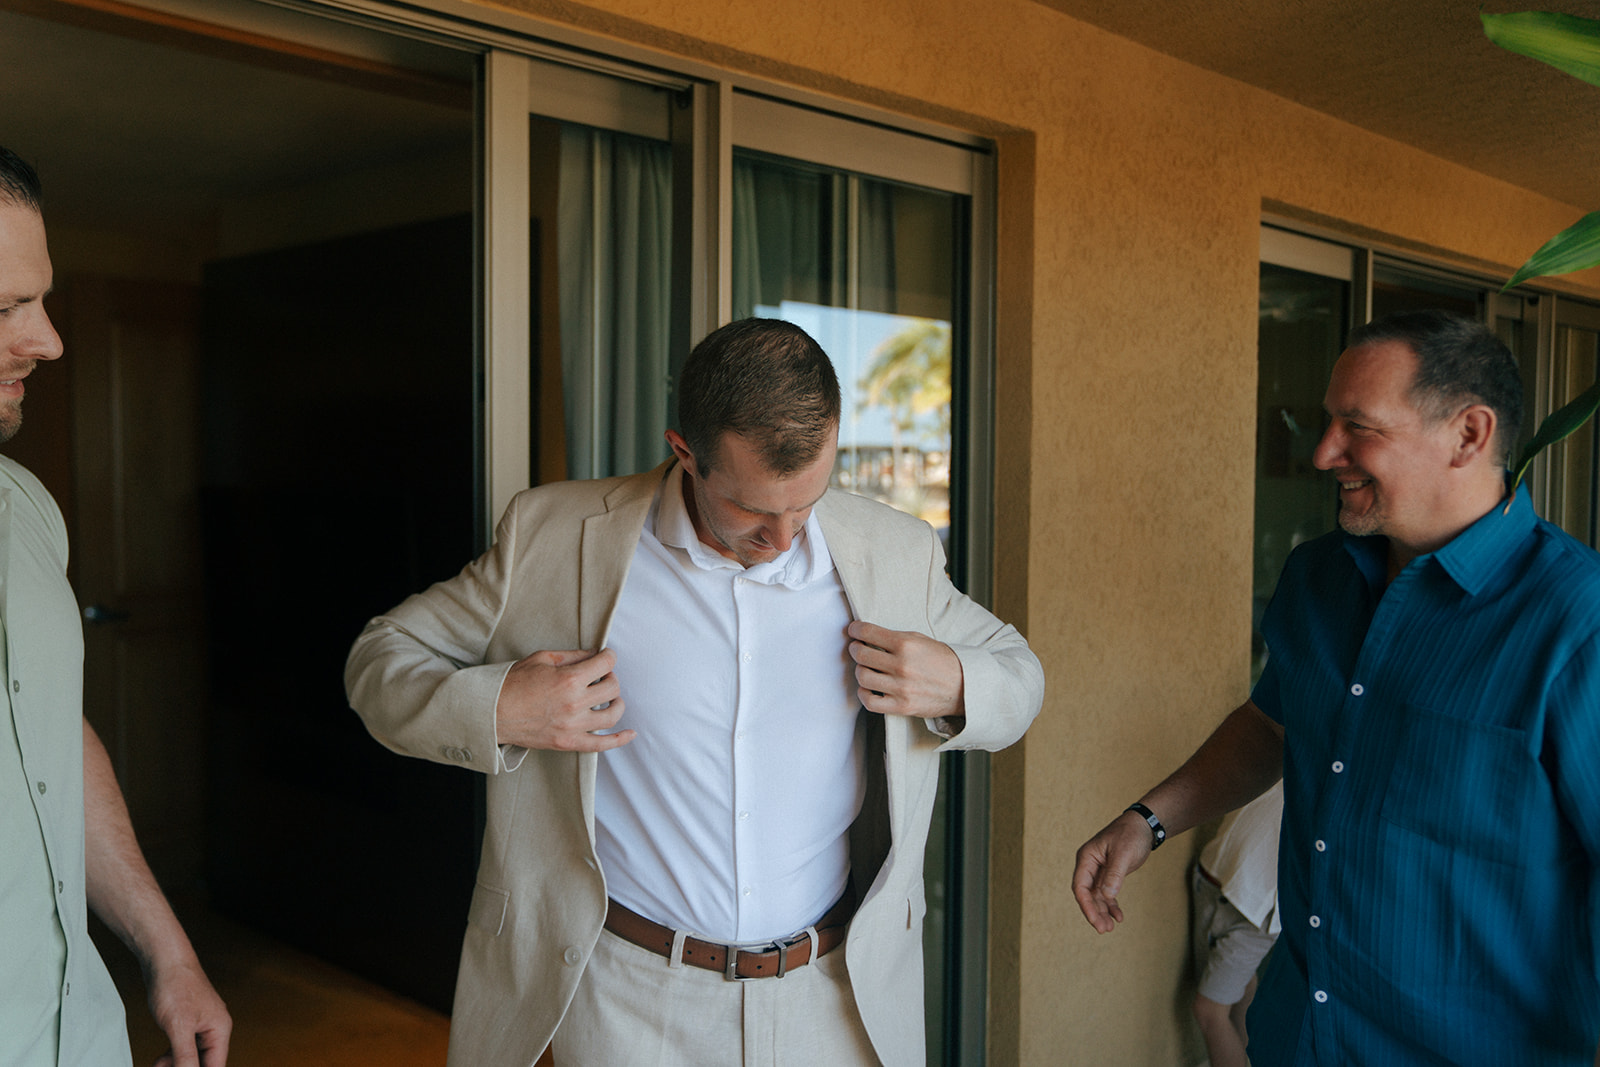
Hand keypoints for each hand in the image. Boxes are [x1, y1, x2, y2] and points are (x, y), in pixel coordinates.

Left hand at [147, 955, 230, 1066]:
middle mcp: (213, 1028)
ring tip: (158, 1066)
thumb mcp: (179, 1027)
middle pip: (205, 1061)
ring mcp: (200, 1024)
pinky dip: (172, 1055)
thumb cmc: (176, 985)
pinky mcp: (187, 1021)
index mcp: (220, 1029)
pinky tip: (160, 1060)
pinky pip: (183, 1046)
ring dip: (175, 1065)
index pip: (216, 1065)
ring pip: (192, 1055)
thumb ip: (185, 1056)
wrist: (164, 960)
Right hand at [496, 648, 633, 750]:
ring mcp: (573, 726)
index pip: (606, 664)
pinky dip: (620, 740)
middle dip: (611, 678)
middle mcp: (575, 704)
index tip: (606, 657)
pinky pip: (602, 745)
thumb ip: (572, 656)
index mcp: (569, 679)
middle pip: (612, 688)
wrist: (492, 713)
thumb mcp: (542, 659)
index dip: (609, 656)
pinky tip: (630, 733)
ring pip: (612, 715)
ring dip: (616, 703)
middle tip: (601, 676)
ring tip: (609, 698)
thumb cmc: (513, 683)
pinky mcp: (569, 743)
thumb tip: (594, 654)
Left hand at [846, 621, 963, 720]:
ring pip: (862, 677)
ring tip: (866, 668)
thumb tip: (869, 635)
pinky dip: (864, 694)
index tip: (854, 631)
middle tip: (858, 648)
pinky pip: (870, 702)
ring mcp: (901, 688)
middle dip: (855, 649)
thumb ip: (895, 638)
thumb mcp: (922, 640)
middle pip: (861, 655)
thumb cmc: (943, 661)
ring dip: (860, 670)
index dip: (855, 630)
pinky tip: (868, 688)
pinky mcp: (901, 706)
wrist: (965, 686)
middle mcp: (902, 665)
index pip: (868, 633)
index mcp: (906, 645)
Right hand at [1071, 810, 1154, 933]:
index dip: (1086, 905)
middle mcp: (1089, 865)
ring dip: (1102, 912)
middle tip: (1104, 930)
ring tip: (1111, 928)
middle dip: (1094, 912)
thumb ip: (1114, 875)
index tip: (1095, 921)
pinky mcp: (1109, 874)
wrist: (1144, 825)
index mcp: (1087, 858)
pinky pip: (1107, 894)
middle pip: (1087, 894)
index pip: (1080, 886)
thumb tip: (1106, 896)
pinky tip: (1119, 917)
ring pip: (1097, 896)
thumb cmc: (1131, 834)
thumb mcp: (1123, 854)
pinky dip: (1112, 905)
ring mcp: (1099, 870)